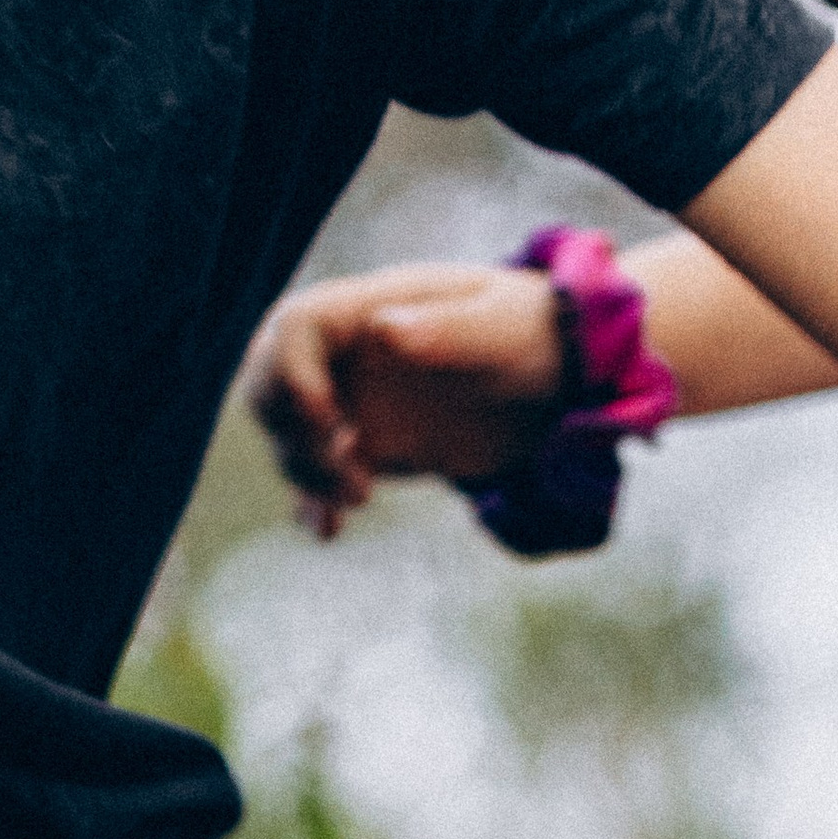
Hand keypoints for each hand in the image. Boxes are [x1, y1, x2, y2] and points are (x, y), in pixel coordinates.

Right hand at [244, 266, 564, 538]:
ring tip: (361, 497)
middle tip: (346, 471)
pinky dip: (315, 501)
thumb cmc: (535, 334)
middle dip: (291, 430)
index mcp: (375, 307)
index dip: (292, 373)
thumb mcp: (500, 330)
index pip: (296, 326)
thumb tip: (382, 330)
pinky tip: (325, 532)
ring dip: (307, 470)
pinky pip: (323, 471)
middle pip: (273, 380)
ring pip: (292, 433)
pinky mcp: (371, 443)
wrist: (564, 376)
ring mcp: (357, 398)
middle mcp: (352, 351)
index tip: (331, 423)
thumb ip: (445, 331)